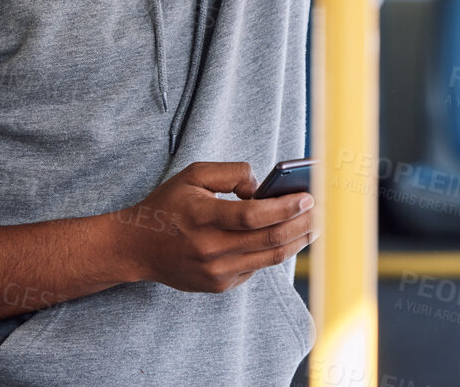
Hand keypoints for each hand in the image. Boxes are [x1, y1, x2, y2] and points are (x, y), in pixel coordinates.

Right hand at [113, 161, 316, 293]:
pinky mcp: (219, 285)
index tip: (308, 195)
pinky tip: (290, 238)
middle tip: (323, 211)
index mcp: (203, 217)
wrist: (136, 247)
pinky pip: (256, 267)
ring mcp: (216, 272)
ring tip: (315, 226)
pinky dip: (276, 252)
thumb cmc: (167, 206)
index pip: (255, 216)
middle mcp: (211, 249)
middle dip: (302, 224)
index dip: (286, 207)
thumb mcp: (193, 175)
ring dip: (298, 241)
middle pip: (270, 239)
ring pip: (270, 257)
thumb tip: (262, 187)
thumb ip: (231, 173)